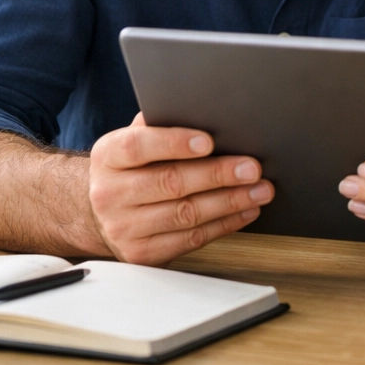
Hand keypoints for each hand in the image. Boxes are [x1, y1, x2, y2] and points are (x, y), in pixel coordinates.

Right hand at [88, 113, 273, 264]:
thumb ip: (163, 124)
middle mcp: (110, 194)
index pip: (137, 146)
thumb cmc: (134, 165)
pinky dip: (224, 224)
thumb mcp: (137, 138)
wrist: (105, 210)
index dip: (174, 143)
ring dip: (230, 202)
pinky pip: (190, 239)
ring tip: (260, 190)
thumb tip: (209, 111)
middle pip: (170, 182)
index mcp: (108, 156)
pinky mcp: (142, 253)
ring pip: (185, 214)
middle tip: (252, 168)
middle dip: (218, 174)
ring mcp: (123, 228)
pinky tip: (246, 211)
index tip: (208, 141)